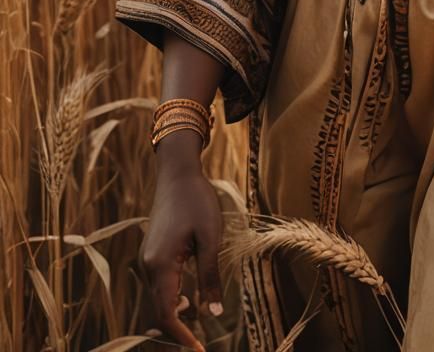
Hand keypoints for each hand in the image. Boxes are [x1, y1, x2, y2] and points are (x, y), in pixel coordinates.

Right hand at [139, 162, 224, 350]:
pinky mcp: (150, 253)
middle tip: (200, 344)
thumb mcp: (210, 237)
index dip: (181, 336)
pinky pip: (158, 285)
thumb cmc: (197, 200)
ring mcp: (146, 259)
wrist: (177, 173)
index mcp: (161, 264)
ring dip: (174, 314)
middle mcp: (147, 266)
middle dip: (177, 330)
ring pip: (157, 299)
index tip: (199, 349)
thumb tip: (213, 313)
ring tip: (197, 322)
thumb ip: (209, 276)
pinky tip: (188, 299)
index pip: (166, 314)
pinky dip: (170, 298)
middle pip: (158, 311)